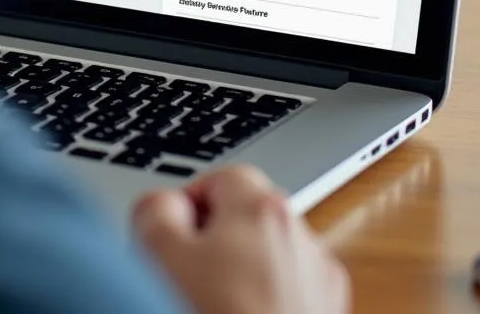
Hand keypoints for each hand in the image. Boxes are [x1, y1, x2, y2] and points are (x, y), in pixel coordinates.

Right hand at [133, 165, 348, 313]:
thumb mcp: (155, 253)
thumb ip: (155, 210)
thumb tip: (167, 208)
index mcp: (264, 210)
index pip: (221, 179)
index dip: (188, 207)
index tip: (170, 241)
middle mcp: (304, 241)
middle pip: (250, 222)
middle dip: (216, 245)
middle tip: (184, 280)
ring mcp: (324, 290)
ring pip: (270, 266)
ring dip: (241, 282)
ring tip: (213, 310)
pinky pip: (289, 303)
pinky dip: (264, 311)